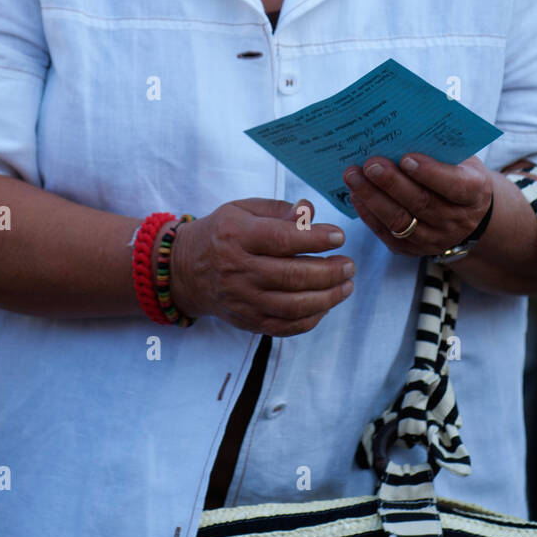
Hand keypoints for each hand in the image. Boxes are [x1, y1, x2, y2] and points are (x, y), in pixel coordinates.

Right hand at [167, 198, 353, 335]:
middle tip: (349, 264)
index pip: (282, 240)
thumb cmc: (222, 233)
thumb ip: (278, 209)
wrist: (187, 270)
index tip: (338, 236)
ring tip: (346, 285)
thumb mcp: (243, 210)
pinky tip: (326, 304)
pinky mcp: (248, 321)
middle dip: (329, 271)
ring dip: (327, 298)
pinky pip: (285, 326)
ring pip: (293, 306)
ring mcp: (243, 300)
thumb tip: (310, 212)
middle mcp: (238, 271)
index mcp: (236, 236)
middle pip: (292, 276)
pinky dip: (311, 318)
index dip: (315, 239)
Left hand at [343, 154, 491, 259]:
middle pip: (421, 203)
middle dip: (392, 183)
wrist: (466, 213)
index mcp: (474, 192)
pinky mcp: (414, 249)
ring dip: (373, 198)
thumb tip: (403, 129)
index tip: (406, 157)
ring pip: (400, 221)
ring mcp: (435, 239)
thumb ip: (439, 148)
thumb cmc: (458, 173)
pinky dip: (369, 215)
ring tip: (353, 177)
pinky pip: (388, 235)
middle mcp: (457, 220)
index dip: (430, 173)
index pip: (454, 186)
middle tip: (370, 164)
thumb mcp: (461, 159)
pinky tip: (356, 195)